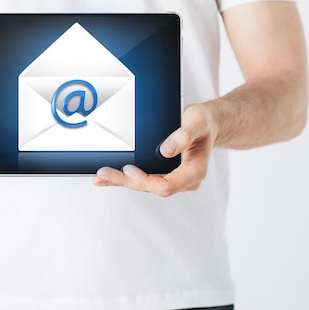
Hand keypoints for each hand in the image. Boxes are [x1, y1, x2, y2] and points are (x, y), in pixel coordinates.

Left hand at [93, 104, 217, 196]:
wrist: (207, 124)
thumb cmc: (204, 123)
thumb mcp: (198, 122)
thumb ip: (184, 136)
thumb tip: (166, 151)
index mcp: (194, 172)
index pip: (167, 186)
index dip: (145, 180)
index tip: (129, 169)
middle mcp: (183, 180)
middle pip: (151, 187)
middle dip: (126, 181)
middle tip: (104, 172)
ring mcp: (173, 178)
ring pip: (144, 185)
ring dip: (121, 181)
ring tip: (101, 176)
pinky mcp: (163, 174)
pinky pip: (143, 179)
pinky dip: (124, 179)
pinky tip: (107, 179)